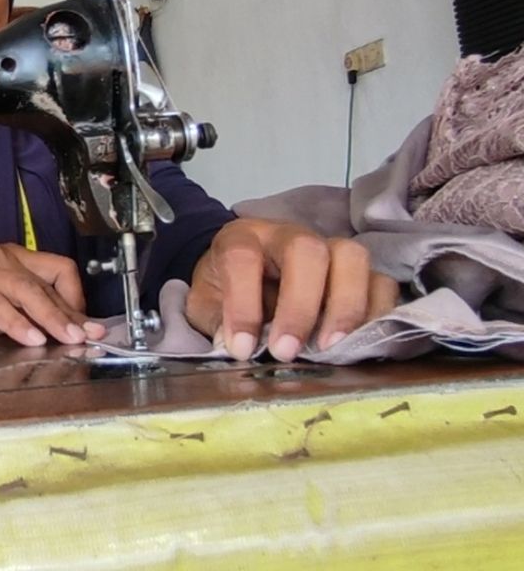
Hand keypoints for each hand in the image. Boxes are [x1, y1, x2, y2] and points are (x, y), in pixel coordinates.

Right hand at [0, 243, 106, 346]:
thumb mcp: (8, 311)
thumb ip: (37, 314)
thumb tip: (76, 331)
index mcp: (15, 256)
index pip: (60, 268)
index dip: (77, 297)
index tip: (87, 325)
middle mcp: (0, 256)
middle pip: (44, 282)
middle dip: (68, 313)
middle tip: (85, 336)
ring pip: (24, 291)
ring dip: (49, 317)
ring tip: (65, 339)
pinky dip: (16, 323)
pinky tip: (30, 338)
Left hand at [185, 218, 398, 361]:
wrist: (245, 272)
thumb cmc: (224, 288)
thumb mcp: (205, 303)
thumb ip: (215, 322)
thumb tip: (236, 348)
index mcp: (241, 239)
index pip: (242, 257)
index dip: (242, 304)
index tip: (242, 348)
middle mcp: (287, 236)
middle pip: (306, 250)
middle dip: (299, 305)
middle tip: (286, 351)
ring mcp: (328, 248)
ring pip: (352, 257)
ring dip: (345, 306)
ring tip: (328, 347)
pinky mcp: (358, 271)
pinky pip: (382, 282)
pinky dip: (377, 313)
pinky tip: (358, 344)